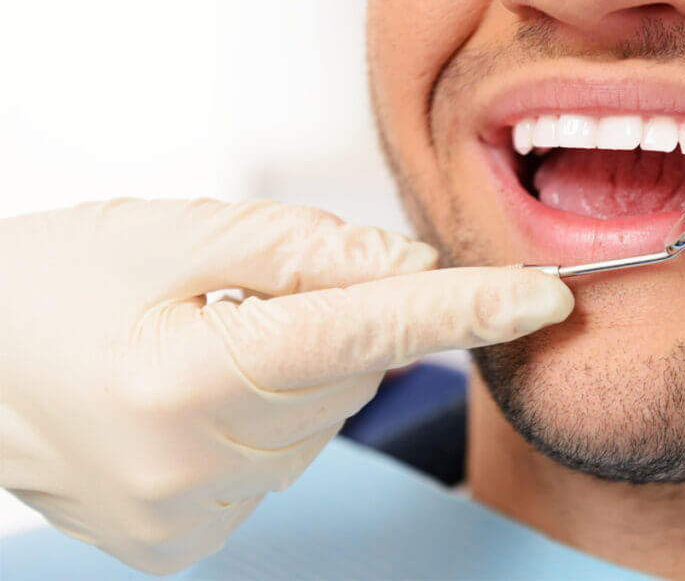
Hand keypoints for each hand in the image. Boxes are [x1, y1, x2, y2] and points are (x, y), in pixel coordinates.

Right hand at [0, 199, 571, 573]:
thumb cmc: (52, 284)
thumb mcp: (169, 233)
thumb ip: (302, 248)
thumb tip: (413, 267)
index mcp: (184, 377)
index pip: (364, 333)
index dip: (463, 310)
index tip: (543, 296)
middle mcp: (193, 467)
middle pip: (346, 375)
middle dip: (329, 322)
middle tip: (242, 297)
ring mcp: (189, 517)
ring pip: (320, 418)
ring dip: (294, 369)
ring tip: (202, 343)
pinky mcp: (186, 539)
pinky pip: (280, 461)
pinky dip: (265, 417)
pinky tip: (197, 394)